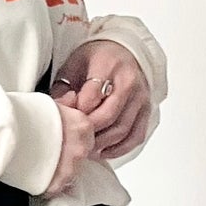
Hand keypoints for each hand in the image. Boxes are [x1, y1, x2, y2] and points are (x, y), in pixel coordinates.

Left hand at [51, 38, 150, 162]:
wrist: (122, 53)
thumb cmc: (96, 60)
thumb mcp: (74, 64)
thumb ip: (64, 88)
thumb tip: (59, 110)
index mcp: (108, 66)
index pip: (91, 97)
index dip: (77, 113)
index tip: (68, 120)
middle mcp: (128, 82)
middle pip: (108, 116)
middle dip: (89, 132)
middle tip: (75, 140)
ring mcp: (140, 98)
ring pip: (122, 130)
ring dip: (102, 144)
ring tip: (86, 148)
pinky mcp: (146, 111)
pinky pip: (135, 136)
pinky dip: (119, 149)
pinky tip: (104, 152)